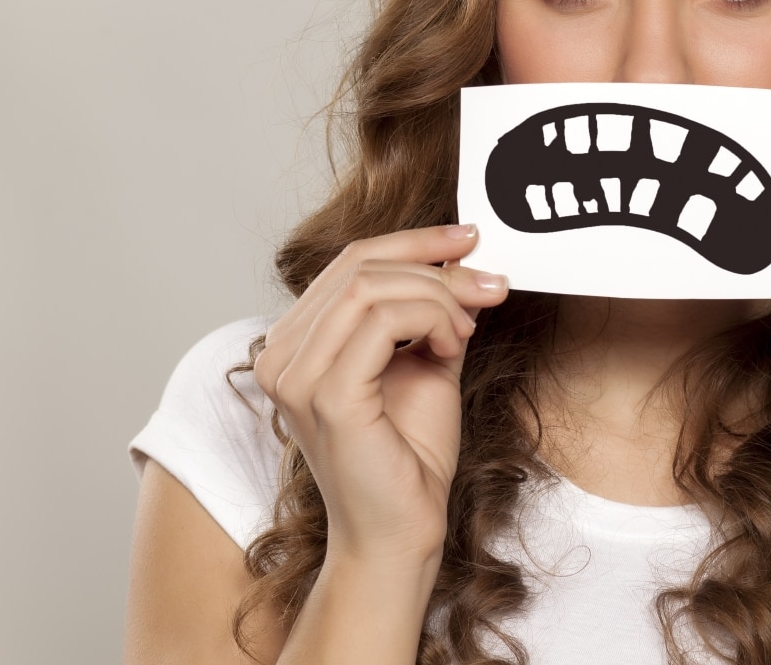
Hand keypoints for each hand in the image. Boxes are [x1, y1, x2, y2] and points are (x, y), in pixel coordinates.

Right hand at [252, 224, 508, 564]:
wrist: (403, 531)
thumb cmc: (408, 456)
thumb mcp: (424, 362)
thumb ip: (431, 312)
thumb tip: (463, 260)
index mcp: (296, 342)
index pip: (349, 262)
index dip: (414, 241)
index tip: (470, 238)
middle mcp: (281, 354)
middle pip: (359, 264)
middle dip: (435, 264)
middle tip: (489, 285)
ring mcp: (296, 375)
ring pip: (370, 285)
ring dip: (437, 295)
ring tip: (467, 329)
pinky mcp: (325, 395)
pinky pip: (380, 320)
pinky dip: (429, 318)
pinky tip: (452, 345)